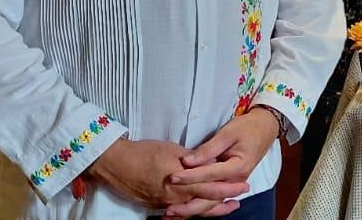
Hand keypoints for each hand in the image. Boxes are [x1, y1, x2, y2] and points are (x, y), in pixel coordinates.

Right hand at [86, 138, 248, 213]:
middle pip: (205, 203)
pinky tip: (200, 208)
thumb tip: (212, 164)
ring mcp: (166, 204)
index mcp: (182, 183)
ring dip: (211, 209)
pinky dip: (193, 210)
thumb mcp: (173, 150)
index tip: (243, 186)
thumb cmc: (145, 152)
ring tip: (225, 207)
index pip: (211, 188)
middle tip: (239, 201)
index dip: (229, 188)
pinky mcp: (158, 205)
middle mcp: (176, 198)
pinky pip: (180, 210)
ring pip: (194, 209)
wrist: (117, 164)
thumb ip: (194, 160)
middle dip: (224, 203)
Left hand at [164, 108, 279, 215]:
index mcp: (238, 167)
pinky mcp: (230, 183)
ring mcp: (234, 184)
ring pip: (212, 202)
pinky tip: (186, 210)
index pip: (209, 175)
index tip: (172, 178)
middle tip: (169, 208)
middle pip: (211, 197)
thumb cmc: (247, 128)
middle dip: (189, 205)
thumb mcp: (228, 133)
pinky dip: (200, 205)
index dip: (190, 177)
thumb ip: (208, 149)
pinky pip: (215, 198)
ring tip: (173, 213)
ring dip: (193, 209)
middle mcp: (236, 180)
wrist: (265, 128)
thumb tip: (187, 161)